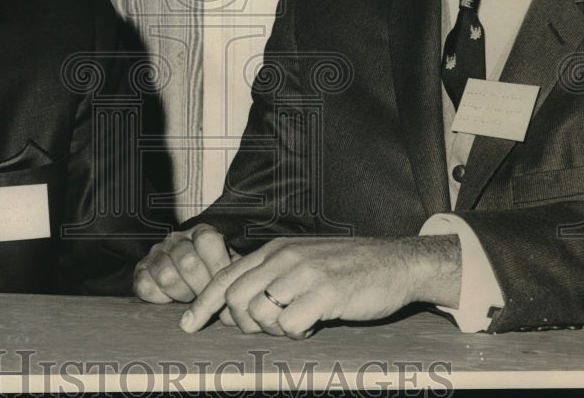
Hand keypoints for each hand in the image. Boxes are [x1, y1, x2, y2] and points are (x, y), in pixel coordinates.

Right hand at [133, 224, 233, 302]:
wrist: (186, 280)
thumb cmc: (213, 276)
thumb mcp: (228, 268)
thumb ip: (234, 273)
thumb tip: (238, 289)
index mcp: (201, 233)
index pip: (208, 240)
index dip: (217, 265)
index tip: (222, 284)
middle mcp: (177, 239)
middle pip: (188, 262)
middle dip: (201, 287)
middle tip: (206, 297)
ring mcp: (156, 254)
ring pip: (167, 276)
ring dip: (182, 294)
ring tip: (190, 297)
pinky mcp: (140, 271)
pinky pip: (146, 287)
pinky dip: (160, 298)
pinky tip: (171, 298)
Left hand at [179, 235, 460, 338]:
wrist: (396, 263)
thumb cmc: (348, 267)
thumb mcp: (303, 260)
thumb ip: (272, 275)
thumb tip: (236, 306)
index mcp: (276, 250)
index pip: (227, 276)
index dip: (203, 303)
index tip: (188, 325)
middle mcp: (285, 257)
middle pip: (237, 299)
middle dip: (243, 324)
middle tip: (268, 328)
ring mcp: (305, 273)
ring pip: (261, 314)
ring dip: (275, 329)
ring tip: (298, 322)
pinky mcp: (326, 292)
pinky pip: (290, 325)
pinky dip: (298, 333)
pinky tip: (315, 323)